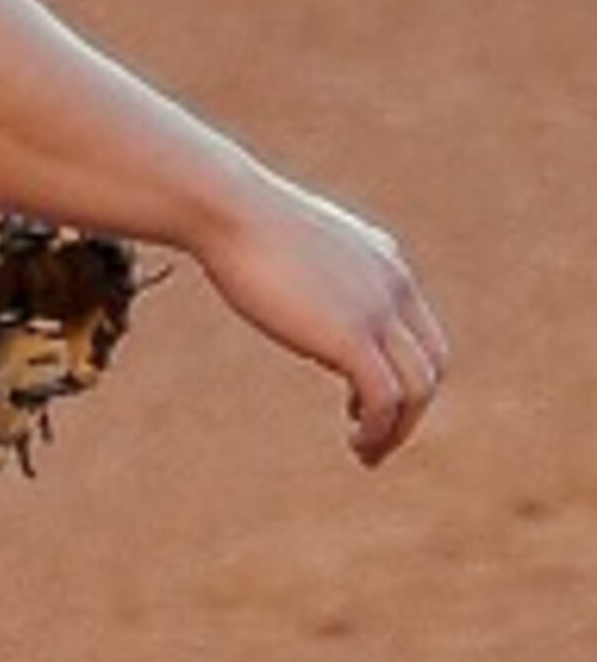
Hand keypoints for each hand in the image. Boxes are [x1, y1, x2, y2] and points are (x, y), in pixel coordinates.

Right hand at [190, 174, 448, 462]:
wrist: (228, 208)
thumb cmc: (236, 217)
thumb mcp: (285, 240)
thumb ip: (300, 264)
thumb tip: (271, 273)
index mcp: (384, 260)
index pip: (420, 329)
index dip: (403, 373)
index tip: (365, 402)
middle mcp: (394, 285)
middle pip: (432, 363)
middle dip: (411, 409)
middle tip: (374, 439)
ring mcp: (378, 311)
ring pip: (419, 388)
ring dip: (399, 430)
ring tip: (367, 454)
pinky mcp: (353, 337)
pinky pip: (386, 398)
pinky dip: (379, 429)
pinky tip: (356, 442)